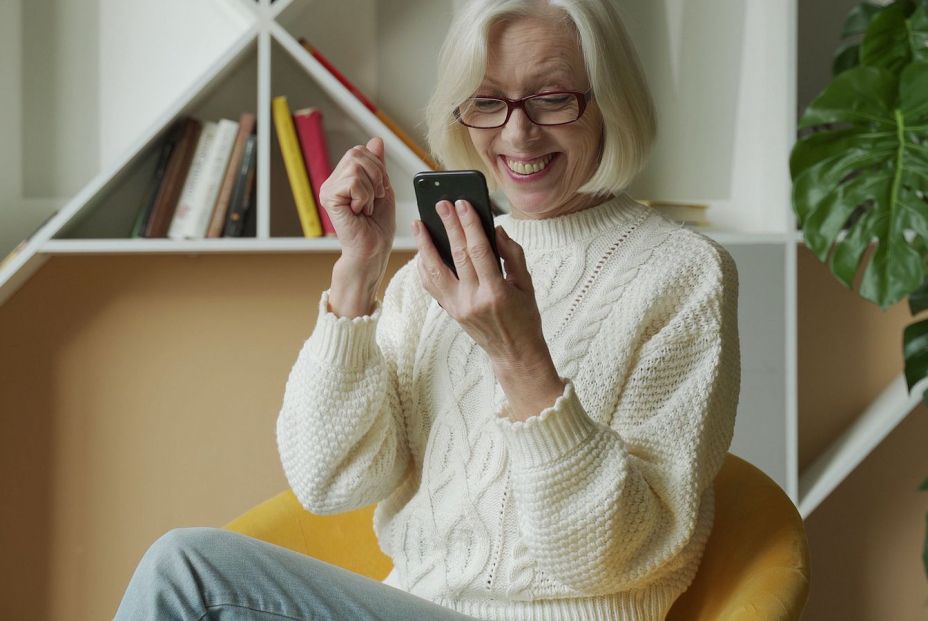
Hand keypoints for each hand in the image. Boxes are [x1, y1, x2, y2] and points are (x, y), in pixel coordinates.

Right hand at [319, 137, 395, 265]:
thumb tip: (376, 140)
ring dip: (371, 190)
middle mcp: (332, 182)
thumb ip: (378, 165)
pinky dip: (364, 197)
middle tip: (374, 199)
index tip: (379, 191)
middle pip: (357, 153)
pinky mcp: (329, 197)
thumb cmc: (378, 227)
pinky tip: (359, 212)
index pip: (360, 151)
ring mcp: (328, 189)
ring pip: (356, 167)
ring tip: (366, 208)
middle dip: (376, 176)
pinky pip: (353, 181)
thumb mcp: (383, 188)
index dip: (377, 168)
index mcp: (344, 178)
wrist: (373, 251)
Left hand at [412, 199, 552, 371]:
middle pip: (456, 256)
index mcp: (496, 292)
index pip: (479, 251)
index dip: (469, 225)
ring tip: (418, 224)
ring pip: (435, 271)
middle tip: (440, 204)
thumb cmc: (525, 317)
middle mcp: (473, 300)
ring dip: (424, 246)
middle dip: (448, 226)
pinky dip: (424, 266)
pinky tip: (422, 250)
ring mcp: (458, 307)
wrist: (515, 353)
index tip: (463, 204)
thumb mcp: (527, 285)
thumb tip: (495, 229)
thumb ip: (513, 255)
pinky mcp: (450, 311)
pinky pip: (431, 286)